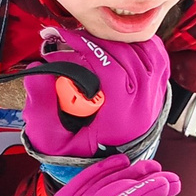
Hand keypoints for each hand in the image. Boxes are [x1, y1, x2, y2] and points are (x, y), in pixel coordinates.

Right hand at [19, 27, 169, 160]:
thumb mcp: (50, 134)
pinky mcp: (159, 84)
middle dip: (94, 41)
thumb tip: (36, 71)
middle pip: (126, 55)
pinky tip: (112, 43)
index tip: (61, 37)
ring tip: (86, 40)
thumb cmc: (75, 147)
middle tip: (68, 37)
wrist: (103, 158)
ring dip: (111, 40)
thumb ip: (41, 106)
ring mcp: (156, 93)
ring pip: (140, 49)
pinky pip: (153, 51)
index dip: (85, 48)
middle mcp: (144, 104)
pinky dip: (133, 42)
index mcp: (121, 118)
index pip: (111, 72)